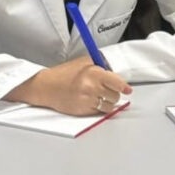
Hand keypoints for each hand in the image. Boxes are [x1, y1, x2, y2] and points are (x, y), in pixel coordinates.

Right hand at [5, 55, 131, 115]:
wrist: (47, 87)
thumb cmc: (64, 74)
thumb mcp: (83, 62)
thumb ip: (100, 64)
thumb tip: (115, 69)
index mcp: (93, 73)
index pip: (116, 82)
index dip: (123, 86)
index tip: (127, 89)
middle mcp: (92, 87)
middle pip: (115, 95)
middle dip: (113, 93)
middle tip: (106, 89)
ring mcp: (88, 100)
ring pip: (109, 105)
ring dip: (107, 102)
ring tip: (98, 95)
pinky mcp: (84, 110)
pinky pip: (100, 112)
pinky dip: (99, 108)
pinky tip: (91, 101)